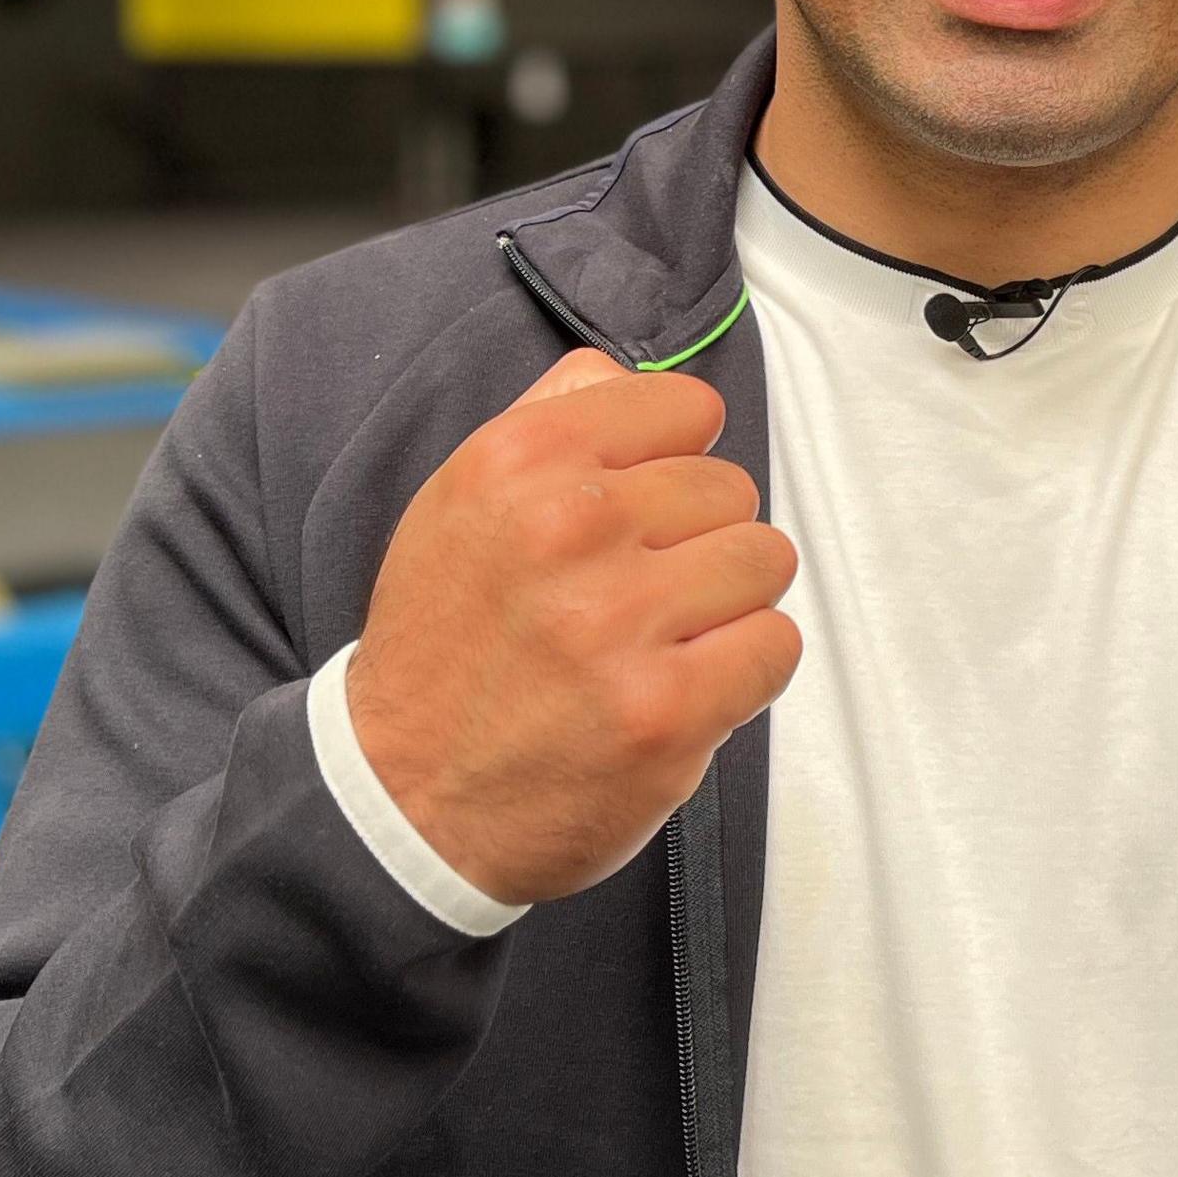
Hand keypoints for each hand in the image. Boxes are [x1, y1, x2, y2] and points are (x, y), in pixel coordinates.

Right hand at [346, 349, 799, 905]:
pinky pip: (775, 646)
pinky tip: (684, 687)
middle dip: (698, 541)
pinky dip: (744, 671)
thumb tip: (622, 375)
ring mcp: (619, 621)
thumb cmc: (444, 652)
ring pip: (764, 560)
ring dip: (728, 605)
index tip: (646, 512)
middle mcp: (569, 527)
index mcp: (519, 460)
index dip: (677, 461)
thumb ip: (548, 422)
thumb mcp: (460, 506)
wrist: (402, 801)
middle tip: (638, 597)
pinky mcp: (666, 709)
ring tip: (662, 642)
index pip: (687, 406)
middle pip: (732, 488)